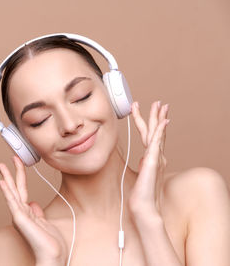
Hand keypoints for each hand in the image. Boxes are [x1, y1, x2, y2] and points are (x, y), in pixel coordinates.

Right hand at [0, 156, 66, 265]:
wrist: (52, 255)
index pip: (22, 189)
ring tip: (1, 165)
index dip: (20, 175)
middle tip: (6, 160)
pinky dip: (6, 191)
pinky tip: (1, 182)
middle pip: (15, 188)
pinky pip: (12, 201)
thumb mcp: (45, 222)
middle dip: (11, 172)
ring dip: (7, 177)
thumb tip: (33, 203)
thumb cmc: (50, 242)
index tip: (18, 163)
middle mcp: (20, 212)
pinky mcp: (20, 218)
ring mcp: (19, 215)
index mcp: (26, 212)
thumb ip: (37, 212)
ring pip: (12, 191)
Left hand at [129, 101, 169, 215]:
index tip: (151, 112)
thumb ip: (145, 164)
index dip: (151, 123)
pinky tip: (164, 122)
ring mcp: (156, 158)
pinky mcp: (153, 161)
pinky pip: (157, 143)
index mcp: (153, 158)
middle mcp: (157, 156)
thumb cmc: (142, 192)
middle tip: (157, 102)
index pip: (152, 136)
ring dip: (159, 118)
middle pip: (156, 131)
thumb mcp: (142, 174)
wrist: (143, 204)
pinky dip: (160, 132)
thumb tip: (143, 158)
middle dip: (156, 115)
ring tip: (160, 105)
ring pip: (157, 133)